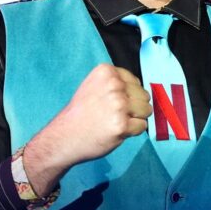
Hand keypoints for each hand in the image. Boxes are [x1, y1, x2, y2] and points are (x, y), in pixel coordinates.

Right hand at [25, 65, 150, 195]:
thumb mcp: (94, 87)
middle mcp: (113, 85)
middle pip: (144, 95)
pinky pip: (142, 126)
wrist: (63, 137)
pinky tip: (114, 131)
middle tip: (111, 114)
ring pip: (146, 110)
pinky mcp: (122, 124)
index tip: (109, 102)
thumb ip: (117, 83)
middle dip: (134, 107)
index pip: (135, 82)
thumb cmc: (82, 114)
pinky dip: (132, 131)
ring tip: (113, 121)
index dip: (127, 95)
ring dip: (134, 119)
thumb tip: (144, 90)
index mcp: (106, 72)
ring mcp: (118, 105)